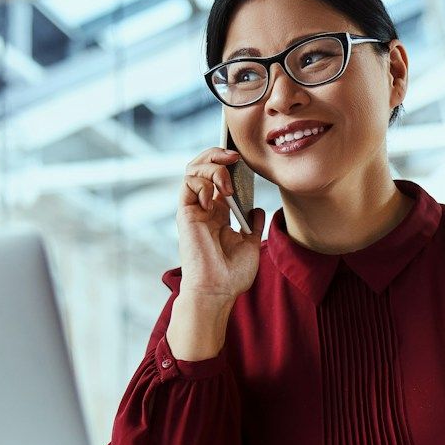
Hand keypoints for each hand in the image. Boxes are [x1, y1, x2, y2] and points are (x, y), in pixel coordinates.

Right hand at [168, 147, 266, 359]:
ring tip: (228, 182)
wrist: (219, 290)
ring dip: (212, 167)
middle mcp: (205, 208)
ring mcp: (194, 209)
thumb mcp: (251, 245)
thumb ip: (253, 225)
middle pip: (202, 166)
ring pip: (192, 170)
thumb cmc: (232, 274)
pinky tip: (215, 197)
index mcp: (219, 213)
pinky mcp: (185, 214)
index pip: (219, 177)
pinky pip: (188, 184)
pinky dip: (202, 182)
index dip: (228, 164)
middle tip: (234, 157)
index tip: (245, 161)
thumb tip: (258, 209)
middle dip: (216, 155)